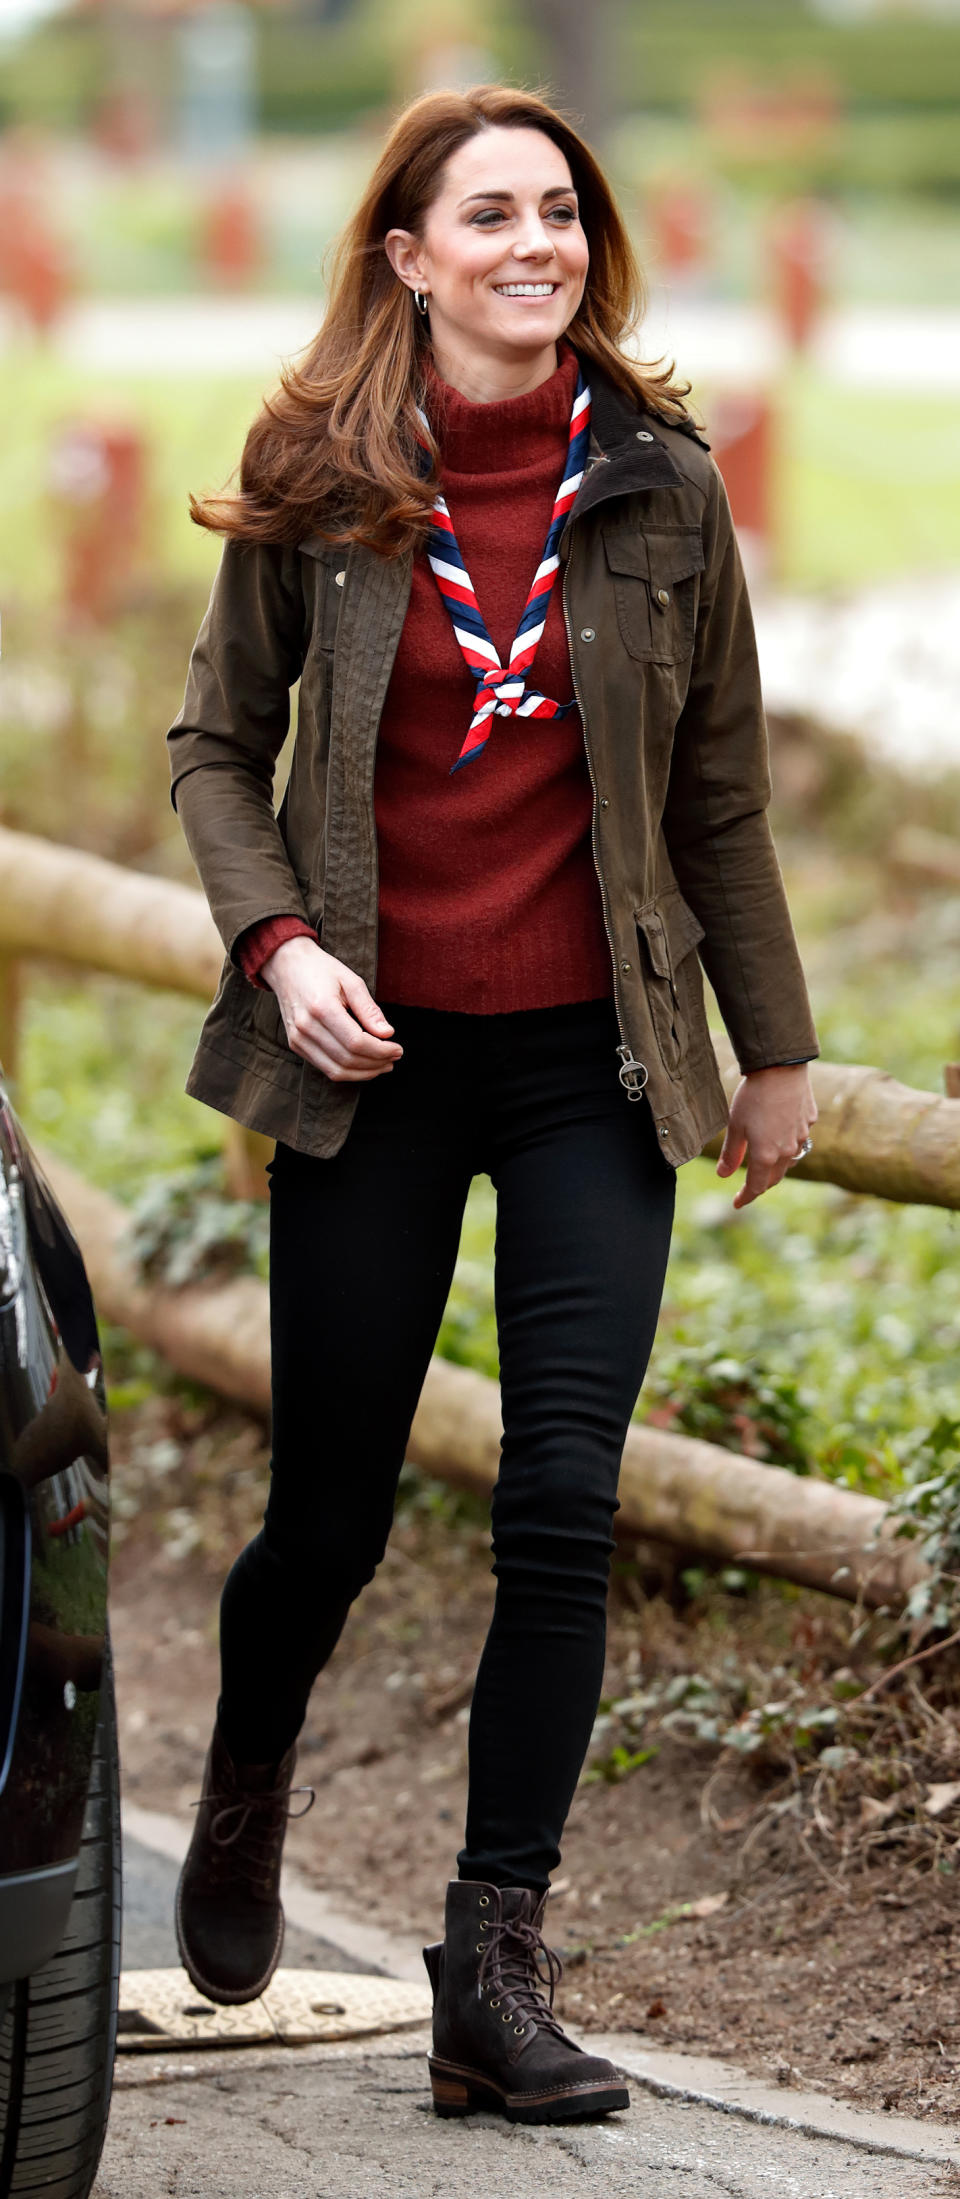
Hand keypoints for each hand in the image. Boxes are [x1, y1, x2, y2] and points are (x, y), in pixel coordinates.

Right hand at [259, 936, 401, 1081]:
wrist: (286, 966)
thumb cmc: (321, 970)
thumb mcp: (351, 981)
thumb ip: (369, 1009)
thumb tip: (387, 1034)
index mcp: (321, 1008)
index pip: (356, 1042)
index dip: (380, 1051)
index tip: (398, 1049)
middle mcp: (306, 1027)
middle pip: (347, 1060)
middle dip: (376, 1064)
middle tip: (394, 1058)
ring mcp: (298, 1039)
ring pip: (336, 1071)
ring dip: (363, 1073)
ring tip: (383, 1065)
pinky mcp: (295, 1045)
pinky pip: (325, 1068)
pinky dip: (348, 1071)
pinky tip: (363, 1064)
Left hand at [716, 1065, 816, 1209]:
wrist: (781, 1069)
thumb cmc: (753, 1097)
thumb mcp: (735, 1126)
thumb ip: (730, 1154)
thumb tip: (723, 1175)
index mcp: (765, 1156)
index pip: (756, 1186)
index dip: (745, 1197)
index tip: (737, 1203)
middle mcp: (786, 1151)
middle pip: (774, 1177)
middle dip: (761, 1185)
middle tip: (749, 1187)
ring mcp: (801, 1136)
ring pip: (789, 1160)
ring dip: (776, 1166)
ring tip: (765, 1164)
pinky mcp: (808, 1121)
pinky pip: (798, 1138)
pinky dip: (788, 1142)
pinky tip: (781, 1133)